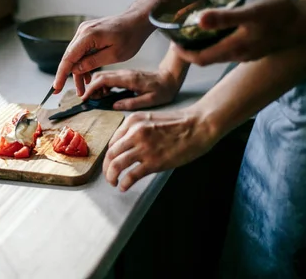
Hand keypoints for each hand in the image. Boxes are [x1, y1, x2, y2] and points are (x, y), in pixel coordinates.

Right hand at [53, 13, 153, 95]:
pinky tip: (86, 75)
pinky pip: (81, 50)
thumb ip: (92, 62)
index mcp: (88, 36)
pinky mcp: (89, 32)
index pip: (68, 58)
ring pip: (75, 54)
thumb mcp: (114, 55)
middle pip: (70, 57)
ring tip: (83, 87)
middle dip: (70, 76)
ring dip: (78, 71)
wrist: (137, 21)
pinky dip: (83, 62)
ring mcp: (85, 30)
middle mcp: (83, 31)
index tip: (56, 88)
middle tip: (73, 92)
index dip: (61, 75)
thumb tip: (75, 70)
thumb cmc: (130, 36)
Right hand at [81, 69, 180, 109]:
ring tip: (98, 99)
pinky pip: (110, 78)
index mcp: (129, 79)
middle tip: (90, 100)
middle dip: (91, 87)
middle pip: (100, 76)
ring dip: (97, 86)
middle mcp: (124, 73)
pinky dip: (103, 85)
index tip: (85, 97)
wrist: (170, 78)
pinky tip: (106, 94)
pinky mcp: (126, 75)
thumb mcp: (150, 100)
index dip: (92, 88)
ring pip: (103, 76)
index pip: (104, 79)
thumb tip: (114, 106)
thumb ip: (131, 103)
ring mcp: (124, 73)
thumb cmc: (163, 90)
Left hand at [103, 107, 217, 191]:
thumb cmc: (179, 123)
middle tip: (109, 175)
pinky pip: (131, 175)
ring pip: (116, 165)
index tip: (111, 162)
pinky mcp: (153, 162)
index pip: (113, 141)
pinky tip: (124, 187)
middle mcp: (134, 133)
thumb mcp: (151, 119)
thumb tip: (127, 148)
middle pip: (110, 154)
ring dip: (111, 177)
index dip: (110, 155)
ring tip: (114, 183)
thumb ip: (137, 131)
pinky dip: (124, 183)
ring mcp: (143, 148)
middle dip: (107, 168)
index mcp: (133, 121)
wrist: (198, 126)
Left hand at [172, 0, 304, 65]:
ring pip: (219, 55)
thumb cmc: (281, 15)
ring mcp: (249, 53)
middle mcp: (239, 56)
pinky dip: (219, 43)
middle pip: (207, 59)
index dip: (183, 54)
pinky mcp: (258, 48)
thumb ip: (225, 17)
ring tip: (194, 33)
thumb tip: (198, 20)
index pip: (200, 59)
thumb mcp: (251, 13)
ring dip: (204, 48)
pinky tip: (220, 31)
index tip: (171, 42)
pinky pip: (231, 50)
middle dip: (191, 51)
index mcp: (234, 49)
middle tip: (178, 37)